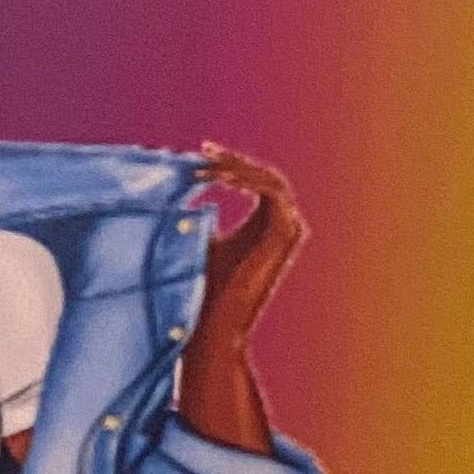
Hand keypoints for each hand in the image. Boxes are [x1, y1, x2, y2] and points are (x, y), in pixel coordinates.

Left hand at [191, 146, 307, 334]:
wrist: (214, 323)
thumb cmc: (202, 287)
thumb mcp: (200, 239)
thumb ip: (201, 215)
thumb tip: (183, 191)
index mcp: (265, 224)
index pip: (254, 181)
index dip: (229, 165)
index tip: (200, 155)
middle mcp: (283, 224)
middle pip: (264, 176)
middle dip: (233, 161)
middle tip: (204, 151)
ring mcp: (290, 229)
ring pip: (269, 180)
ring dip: (238, 168)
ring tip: (207, 164)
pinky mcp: (288, 233)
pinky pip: (272, 192)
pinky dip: (247, 181)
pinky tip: (220, 178)